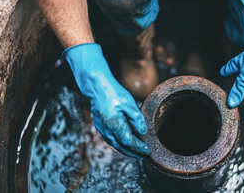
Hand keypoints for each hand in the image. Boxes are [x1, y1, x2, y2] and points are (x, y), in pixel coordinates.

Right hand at [64, 43, 149, 158]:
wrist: (96, 86)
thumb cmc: (112, 92)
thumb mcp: (129, 104)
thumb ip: (137, 119)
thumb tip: (143, 132)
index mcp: (114, 125)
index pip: (128, 142)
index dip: (138, 147)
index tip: (147, 150)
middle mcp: (106, 130)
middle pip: (121, 147)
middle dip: (133, 153)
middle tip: (143, 156)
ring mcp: (101, 128)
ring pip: (115, 144)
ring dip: (126, 150)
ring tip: (136, 153)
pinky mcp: (100, 125)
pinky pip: (110, 139)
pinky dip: (119, 144)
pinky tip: (125, 143)